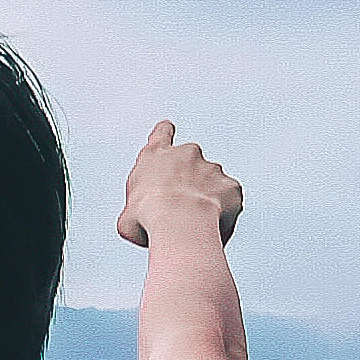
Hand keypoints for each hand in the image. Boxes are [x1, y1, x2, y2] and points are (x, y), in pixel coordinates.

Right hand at [115, 119, 241, 248]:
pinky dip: (225, 214)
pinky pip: (230, 202)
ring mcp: (212, 169)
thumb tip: (143, 222)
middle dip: (188, 182)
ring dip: (207, 200)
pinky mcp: (231, 186)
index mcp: (156, 156)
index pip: (162, 134)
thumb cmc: (148, 217)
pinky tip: (212, 229)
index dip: (165, 133)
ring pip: (212, 185)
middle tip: (180, 210)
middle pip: (190, 163)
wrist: (178, 221)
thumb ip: (138, 210)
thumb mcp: (128, 215)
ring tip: (195, 226)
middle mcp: (187, 154)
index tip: (168, 130)